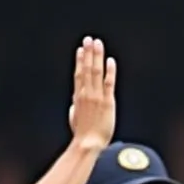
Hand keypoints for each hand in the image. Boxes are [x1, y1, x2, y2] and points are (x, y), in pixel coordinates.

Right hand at [68, 36, 116, 150]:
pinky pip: (108, 83)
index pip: (79, 74)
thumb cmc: (82, 135)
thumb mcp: (74, 119)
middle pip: (86, 69)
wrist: (88, 144)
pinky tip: (110, 61)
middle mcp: (86, 94)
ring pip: (96, 72)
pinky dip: (110, 71)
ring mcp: (96, 97)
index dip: (80, 61)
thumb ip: (74, 109)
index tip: (81, 50)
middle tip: (90, 40)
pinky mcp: (107, 102)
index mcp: (78, 97)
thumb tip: (73, 105)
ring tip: (98, 44)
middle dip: (88, 53)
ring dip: (97, 56)